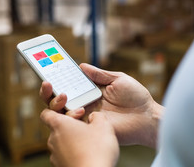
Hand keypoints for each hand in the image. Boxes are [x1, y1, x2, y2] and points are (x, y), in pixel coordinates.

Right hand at [40, 63, 163, 147]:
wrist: (147, 118)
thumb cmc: (136, 97)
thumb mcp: (118, 79)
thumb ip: (100, 74)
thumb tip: (81, 66)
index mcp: (90, 90)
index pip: (69, 83)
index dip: (57, 77)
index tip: (48, 68)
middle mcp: (85, 103)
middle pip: (59, 98)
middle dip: (48, 91)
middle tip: (47, 82)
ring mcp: (86, 116)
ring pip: (60, 111)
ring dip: (57, 102)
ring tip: (64, 95)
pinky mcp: (89, 128)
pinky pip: (72, 124)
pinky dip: (70, 116)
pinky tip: (79, 109)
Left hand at [40, 109, 118, 166]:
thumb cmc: (96, 151)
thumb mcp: (103, 126)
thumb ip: (97, 116)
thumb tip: (94, 116)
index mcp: (59, 124)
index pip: (46, 113)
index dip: (55, 109)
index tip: (69, 110)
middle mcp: (53, 139)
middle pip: (57, 128)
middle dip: (70, 126)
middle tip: (87, 126)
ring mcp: (55, 155)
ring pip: (61, 142)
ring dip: (72, 140)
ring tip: (89, 143)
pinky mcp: (60, 166)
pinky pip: (65, 155)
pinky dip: (73, 153)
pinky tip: (87, 155)